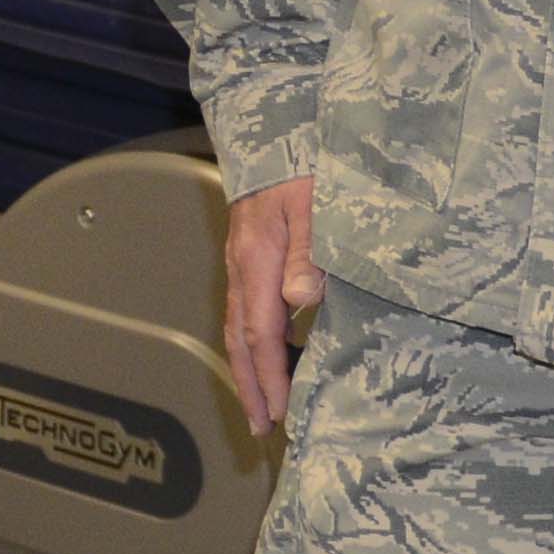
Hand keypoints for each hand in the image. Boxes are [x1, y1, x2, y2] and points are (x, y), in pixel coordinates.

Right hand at [222, 173, 321, 433]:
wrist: (275, 127)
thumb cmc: (302, 162)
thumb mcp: (315, 202)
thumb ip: (310, 250)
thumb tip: (299, 301)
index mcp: (258, 259)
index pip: (261, 334)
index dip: (269, 378)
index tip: (279, 413)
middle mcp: (243, 265)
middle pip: (240, 339)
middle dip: (249, 385)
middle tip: (261, 426)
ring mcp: (242, 259)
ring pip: (239, 325)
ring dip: (248, 367)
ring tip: (263, 400)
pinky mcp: (248, 251)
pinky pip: (246, 307)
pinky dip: (254, 338)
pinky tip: (274, 348)